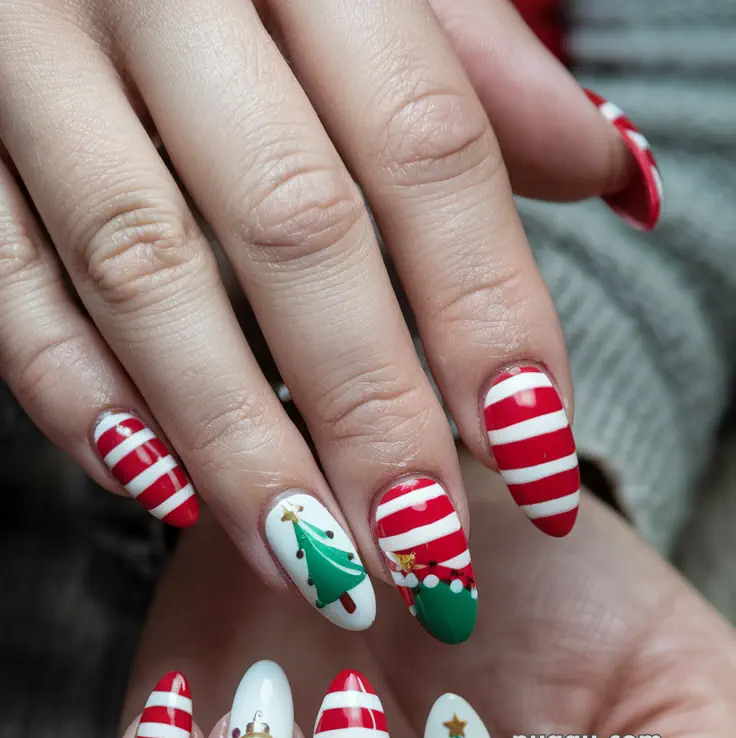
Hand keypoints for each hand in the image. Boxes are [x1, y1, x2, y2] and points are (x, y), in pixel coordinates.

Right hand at [0, 0, 657, 644]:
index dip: (486, 310)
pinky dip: (77, 395)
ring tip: (313, 562)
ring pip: (143, 270)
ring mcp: (29, 56)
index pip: (424, 143)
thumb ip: (473, 67)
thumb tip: (611, 174)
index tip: (532, 453)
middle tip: (424, 549)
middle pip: (291, 226)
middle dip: (368, 411)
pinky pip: (7, 284)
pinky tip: (158, 487)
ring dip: (235, 439)